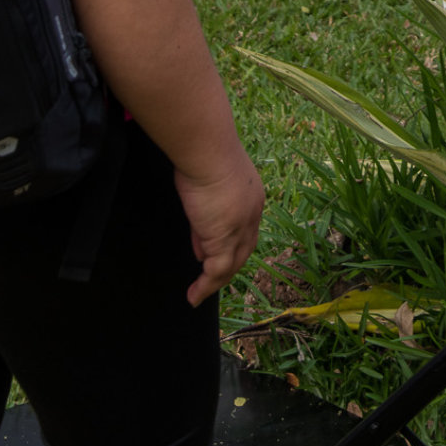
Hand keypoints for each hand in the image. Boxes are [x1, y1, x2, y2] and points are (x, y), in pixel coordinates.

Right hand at [174, 146, 264, 306]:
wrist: (207, 149)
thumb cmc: (204, 153)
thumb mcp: (209, 181)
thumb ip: (208, 208)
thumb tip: (201, 238)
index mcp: (252, 196)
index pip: (241, 228)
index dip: (227, 242)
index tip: (204, 250)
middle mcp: (252, 214)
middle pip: (242, 249)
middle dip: (224, 265)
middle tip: (205, 277)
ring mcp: (240, 228)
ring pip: (231, 265)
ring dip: (214, 282)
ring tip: (198, 293)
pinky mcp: (224, 239)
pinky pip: (216, 272)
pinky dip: (205, 287)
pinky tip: (193, 296)